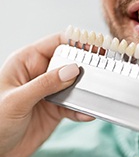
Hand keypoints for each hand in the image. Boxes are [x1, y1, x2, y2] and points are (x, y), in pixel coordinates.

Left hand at [0, 33, 93, 156]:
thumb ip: (46, 84)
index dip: (76, 42)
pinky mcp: (56, 109)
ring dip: (86, 91)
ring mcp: (50, 92)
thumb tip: (72, 70)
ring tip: (96, 94)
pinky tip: (87, 114)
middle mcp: (41, 74)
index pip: (56, 43)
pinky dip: (82, 110)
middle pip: (70, 62)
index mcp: (27, 62)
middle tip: (102, 71)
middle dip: (86, 67)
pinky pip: (74, 106)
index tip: (95, 46)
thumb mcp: (18, 100)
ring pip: (75, 85)